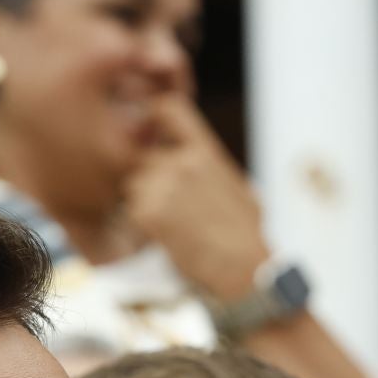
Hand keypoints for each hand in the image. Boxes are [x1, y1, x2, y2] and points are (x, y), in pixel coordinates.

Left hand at [121, 95, 270, 302]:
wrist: (244, 268)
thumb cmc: (247, 234)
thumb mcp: (238, 187)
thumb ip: (210, 169)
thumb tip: (200, 162)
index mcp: (205, 151)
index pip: (167, 109)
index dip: (151, 115)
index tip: (148, 132)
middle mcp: (183, 161)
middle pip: (141, 158)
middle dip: (147, 178)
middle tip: (168, 204)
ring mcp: (165, 185)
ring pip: (133, 185)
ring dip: (142, 202)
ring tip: (172, 223)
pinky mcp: (150, 213)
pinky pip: (131, 210)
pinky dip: (143, 225)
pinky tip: (167, 236)